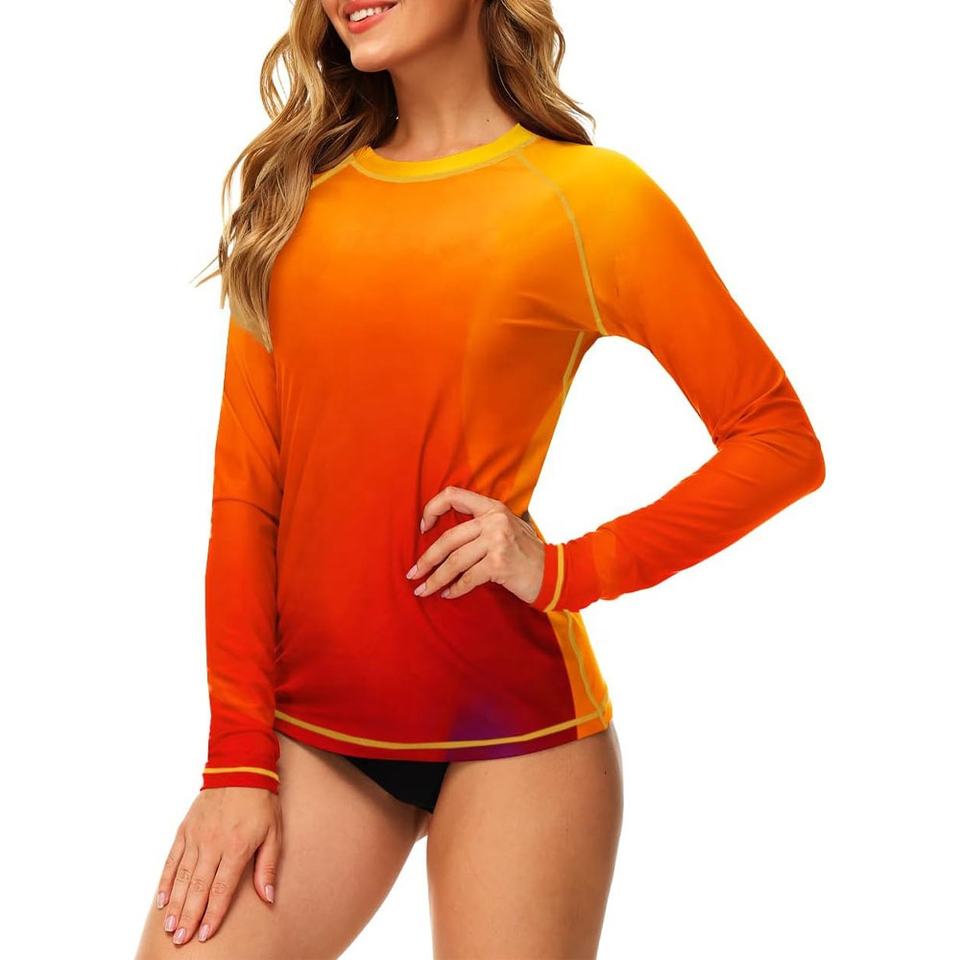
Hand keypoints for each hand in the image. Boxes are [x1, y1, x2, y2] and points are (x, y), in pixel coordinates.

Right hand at [155, 787, 280, 945]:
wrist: (241, 768)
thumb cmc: (261, 802)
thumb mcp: (274, 832)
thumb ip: (268, 866)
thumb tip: (268, 897)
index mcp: (237, 846)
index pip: (222, 888)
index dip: (213, 913)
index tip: (205, 934)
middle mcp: (213, 843)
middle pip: (198, 887)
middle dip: (189, 916)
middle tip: (181, 939)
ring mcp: (196, 836)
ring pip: (181, 877)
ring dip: (175, 904)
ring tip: (170, 927)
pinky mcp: (185, 829)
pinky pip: (172, 859)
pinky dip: (165, 881)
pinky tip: (161, 901)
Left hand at [406, 486, 545, 602]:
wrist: (554, 572)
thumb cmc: (526, 553)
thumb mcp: (507, 527)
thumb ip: (481, 524)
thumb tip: (444, 537)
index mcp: (492, 507)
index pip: (453, 495)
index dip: (432, 508)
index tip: (423, 528)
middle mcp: (494, 520)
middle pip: (448, 538)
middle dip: (427, 559)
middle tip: (413, 573)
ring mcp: (497, 541)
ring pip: (454, 561)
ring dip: (435, 579)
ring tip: (423, 590)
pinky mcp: (499, 564)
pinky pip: (468, 578)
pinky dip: (455, 589)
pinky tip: (448, 594)